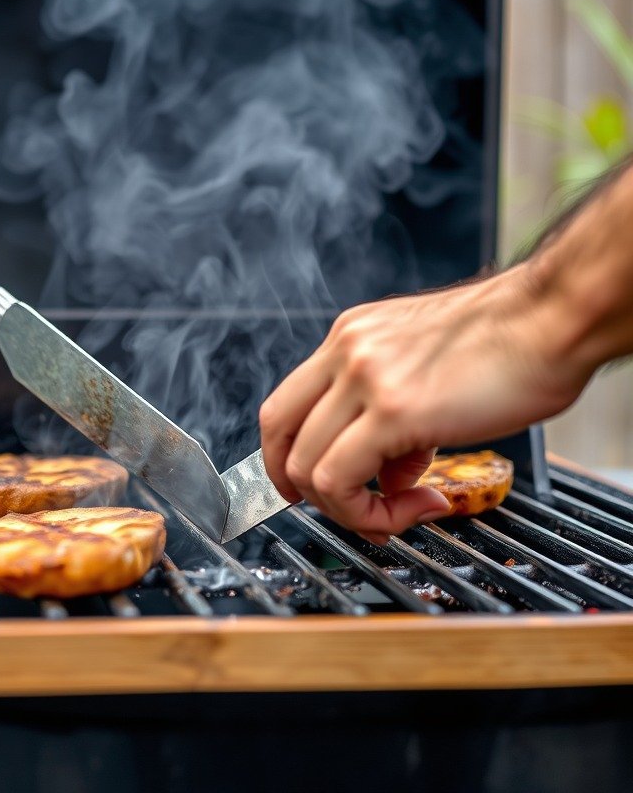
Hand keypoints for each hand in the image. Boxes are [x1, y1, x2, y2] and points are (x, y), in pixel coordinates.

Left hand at [259, 266, 587, 540]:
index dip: (288, 456)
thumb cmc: (509, 342)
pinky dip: (369, 514)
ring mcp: (362, 377)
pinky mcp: (391, 410)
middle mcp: (345, 350)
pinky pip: (340, 482)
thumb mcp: (424, 365)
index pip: (286, 404)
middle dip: (305, 488)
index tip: (315, 487)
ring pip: (305, 467)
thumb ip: (392, 410)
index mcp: (350, 336)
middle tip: (350, 509)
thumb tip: (390, 469)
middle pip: (279, 434)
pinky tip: (419, 505)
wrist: (554, 318)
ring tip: (403, 508)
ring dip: (348, 509)